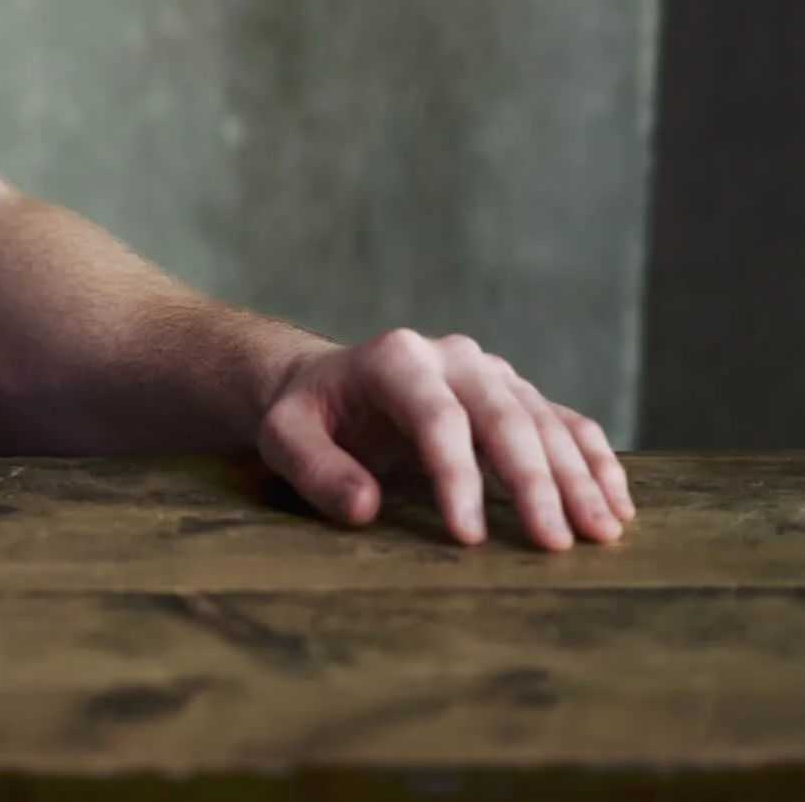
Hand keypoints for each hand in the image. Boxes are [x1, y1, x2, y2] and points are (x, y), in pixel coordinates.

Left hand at [255, 328, 635, 549]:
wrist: (328, 387)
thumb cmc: (306, 417)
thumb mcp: (284, 437)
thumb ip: (316, 470)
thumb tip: (364, 507)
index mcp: (393, 359)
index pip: (436, 417)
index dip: (456, 476)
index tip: (468, 538)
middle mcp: (452, 358)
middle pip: (503, 416)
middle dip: (533, 481)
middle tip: (555, 543)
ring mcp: (491, 373)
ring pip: (544, 420)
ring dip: (578, 477)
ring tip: (600, 534)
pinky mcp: (516, 395)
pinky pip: (567, 423)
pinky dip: (596, 461)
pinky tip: (617, 504)